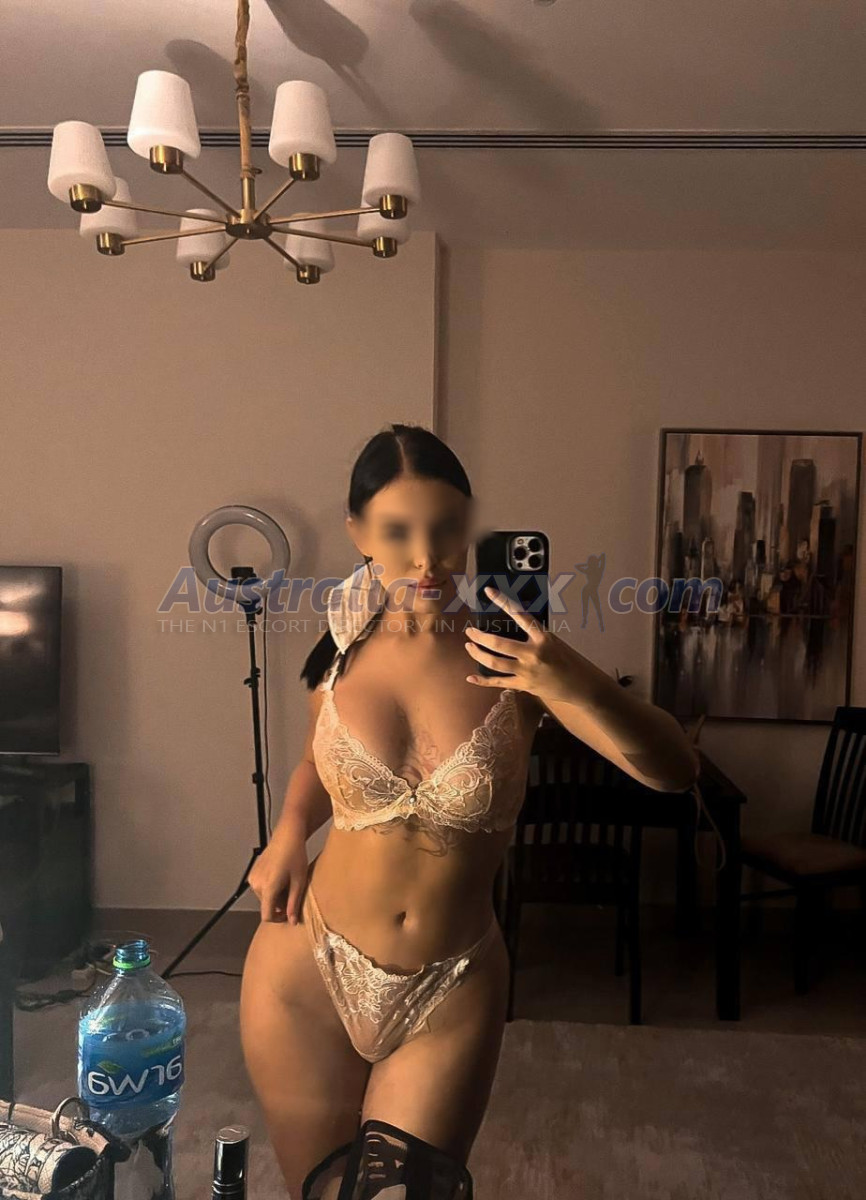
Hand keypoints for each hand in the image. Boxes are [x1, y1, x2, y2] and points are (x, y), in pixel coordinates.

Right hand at [248, 831, 308, 923]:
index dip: (278, 919)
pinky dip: (270, 888)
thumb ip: (294, 904)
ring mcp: (253, 878)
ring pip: (264, 898)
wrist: (287, 836)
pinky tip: (280, 877)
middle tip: (293, 893)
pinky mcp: (253, 873)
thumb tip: (292, 921)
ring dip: (275, 896)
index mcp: (268, 887)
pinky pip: (260, 888)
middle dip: (279, 905)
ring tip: (288, 883)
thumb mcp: (299, 882)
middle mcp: (257, 884)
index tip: (289, 914)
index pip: (267, 915)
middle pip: (266, 906)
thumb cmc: (295, 855)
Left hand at [464, 584, 576, 703]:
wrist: (581, 686)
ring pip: (494, 663)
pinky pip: (498, 682)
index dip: (502, 601)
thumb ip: (534, 635)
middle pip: (498, 644)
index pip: (519, 614)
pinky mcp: (524, 686)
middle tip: (470, 631)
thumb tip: (511, 626)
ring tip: (469, 646)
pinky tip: (471, 677)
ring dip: (477, 654)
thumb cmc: (568, 660)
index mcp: (543, 637)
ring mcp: (527, 671)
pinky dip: (482, 680)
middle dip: (479, 636)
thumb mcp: (554, 641)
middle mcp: (533, 654)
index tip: (488, 591)